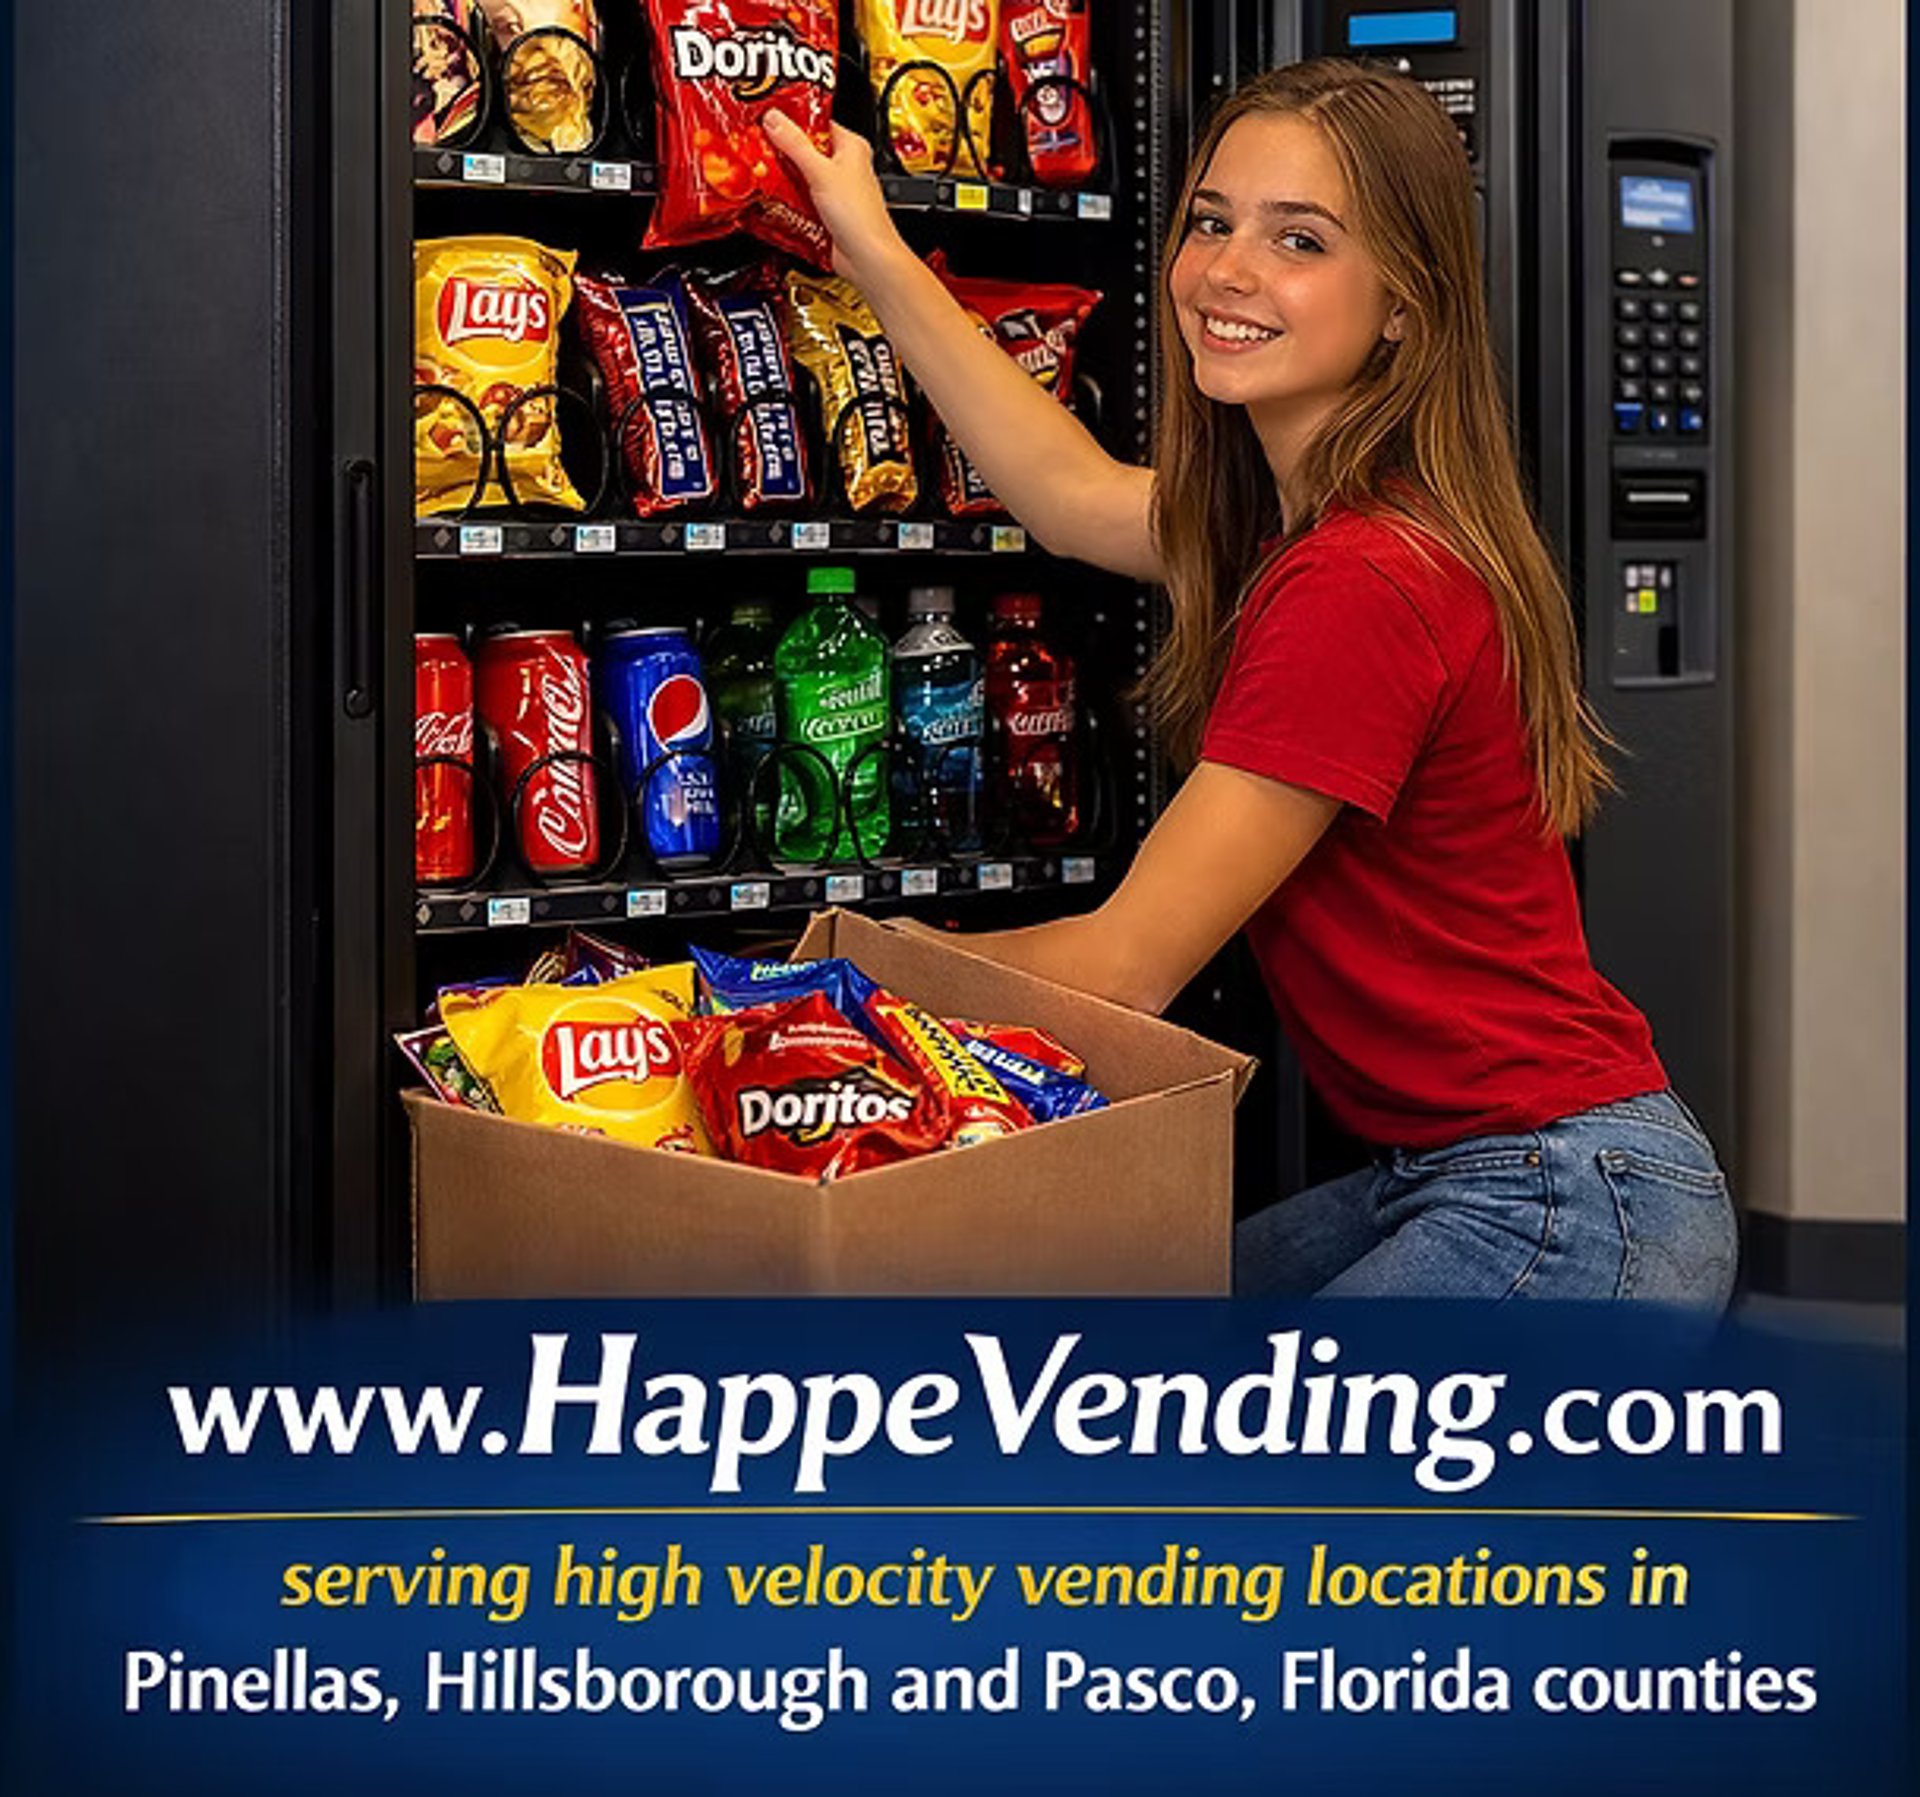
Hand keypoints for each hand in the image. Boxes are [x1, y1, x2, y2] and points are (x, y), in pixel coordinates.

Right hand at [763, 114, 908, 286]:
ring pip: (802, 175)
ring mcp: (835, 190)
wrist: (867, 259)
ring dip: (784, 177)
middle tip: (761, 148)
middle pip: (806, 150)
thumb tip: (774, 118)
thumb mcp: (821, 172)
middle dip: (783, 152)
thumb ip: (795, 144)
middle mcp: (844, 166)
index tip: (769, 120)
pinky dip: (788, 199)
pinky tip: (776, 198)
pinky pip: (801, 199)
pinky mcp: (826, 212)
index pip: (817, 123)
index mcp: (851, 147)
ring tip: (764, 173)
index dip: (793, 121)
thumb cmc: (860, 217)